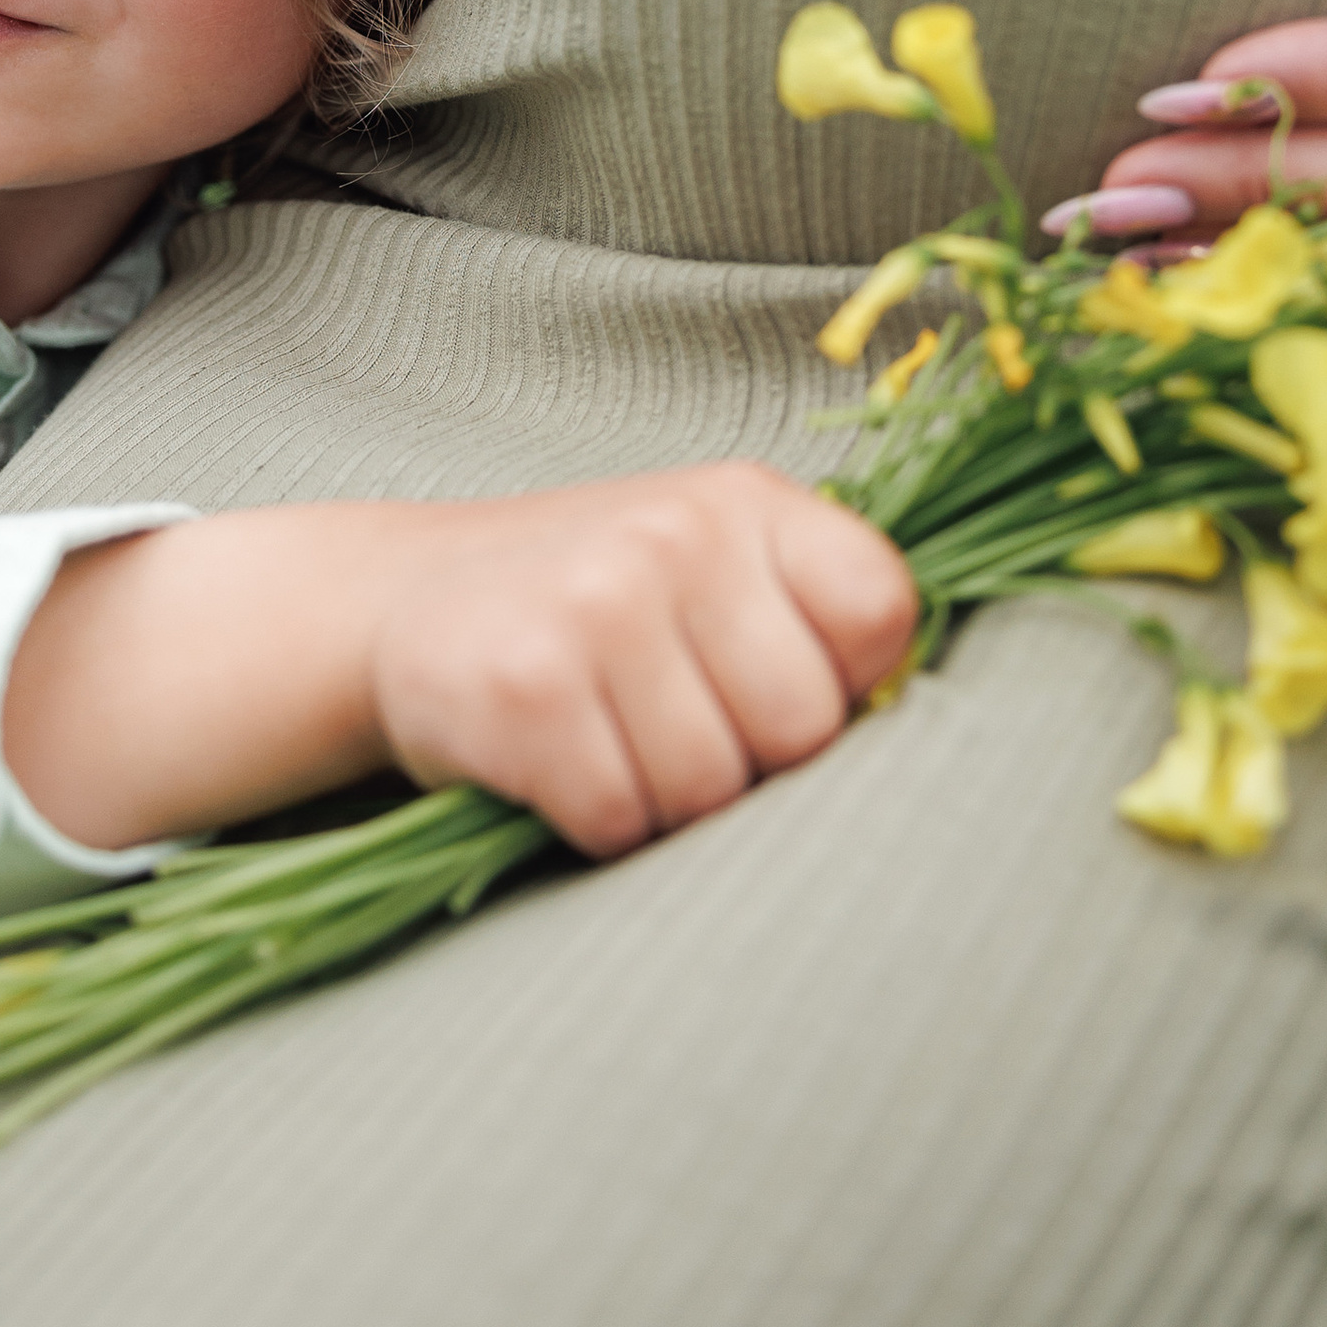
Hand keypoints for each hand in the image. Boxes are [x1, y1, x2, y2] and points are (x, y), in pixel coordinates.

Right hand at [2, 472, 912, 863]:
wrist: (400, 603)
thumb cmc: (596, 612)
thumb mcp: (712, 572)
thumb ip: (812, 628)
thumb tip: (927, 753)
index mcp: (749, 502)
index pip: (882, 617)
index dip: (842, 690)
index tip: (770, 693)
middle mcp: (676, 533)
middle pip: (800, 734)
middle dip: (744, 768)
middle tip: (668, 728)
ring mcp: (597, 602)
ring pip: (708, 792)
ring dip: (659, 805)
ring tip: (607, 742)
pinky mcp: (523, 687)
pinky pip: (616, 817)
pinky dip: (590, 824)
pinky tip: (551, 767)